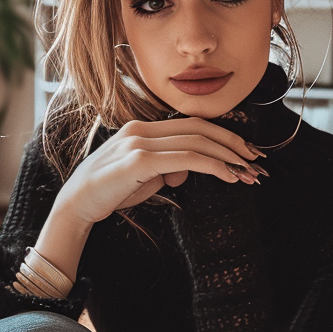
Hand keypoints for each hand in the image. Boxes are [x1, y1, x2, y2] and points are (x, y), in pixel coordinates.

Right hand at [56, 116, 263, 226]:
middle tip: (256, 161)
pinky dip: (213, 165)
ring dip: (228, 156)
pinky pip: (187, 158)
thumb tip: (187, 170)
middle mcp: (141, 129)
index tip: (244, 152)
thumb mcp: (143, 178)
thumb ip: (166, 169)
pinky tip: (229, 176)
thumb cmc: (109, 193)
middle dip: (233, 144)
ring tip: (248, 172)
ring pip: (197, 141)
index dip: (222, 136)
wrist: (76, 206)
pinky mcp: (139, 160)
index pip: (191, 125)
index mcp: (141, 128)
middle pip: (199, 128)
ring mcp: (139, 142)